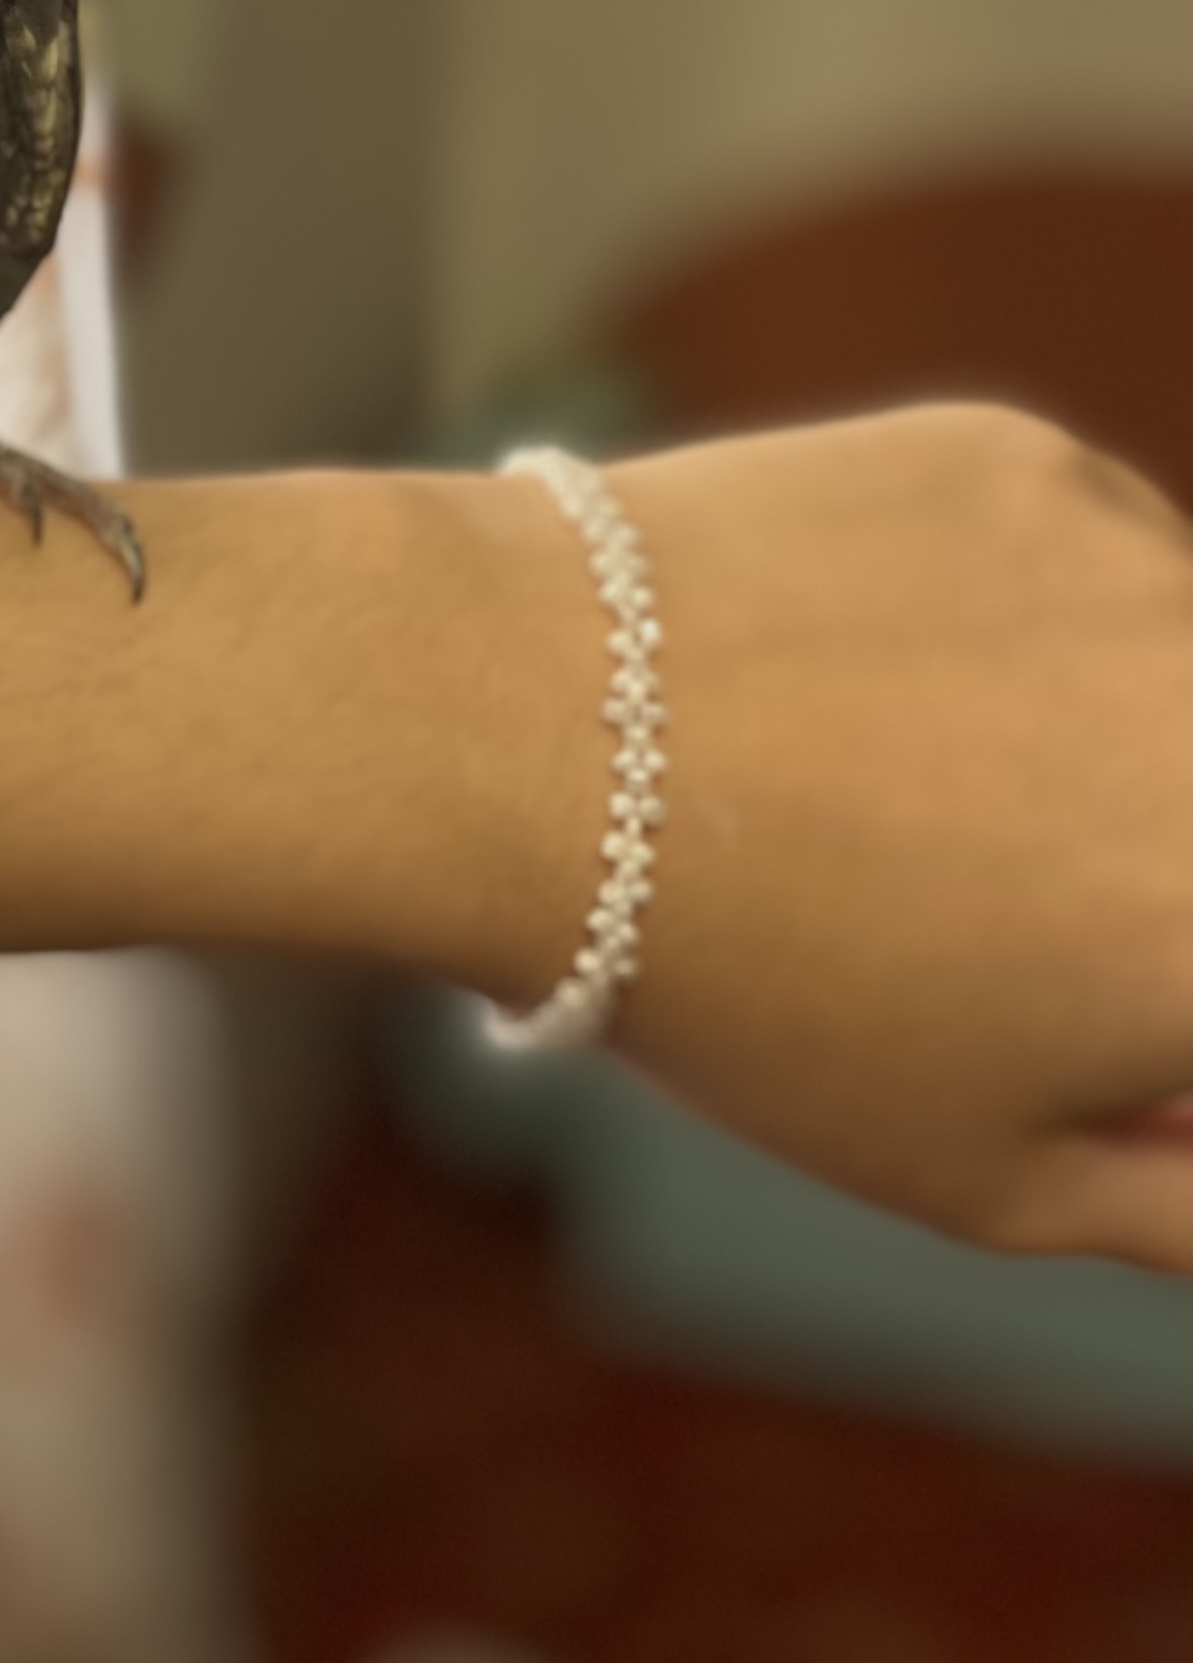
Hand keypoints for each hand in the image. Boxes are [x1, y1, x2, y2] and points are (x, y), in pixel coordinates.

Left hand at [600, 407, 1192, 1268]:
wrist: (536, 735)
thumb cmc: (749, 987)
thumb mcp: (985, 1176)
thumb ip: (1183, 1198)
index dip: (1142, 972)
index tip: (1065, 970)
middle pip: (1192, 803)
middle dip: (1138, 853)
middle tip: (976, 870)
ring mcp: (1145, 575)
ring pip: (1171, 667)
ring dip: (1104, 721)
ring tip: (898, 770)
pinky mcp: (1031, 464)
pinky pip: (1081, 556)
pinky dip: (1009, 613)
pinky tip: (860, 660)